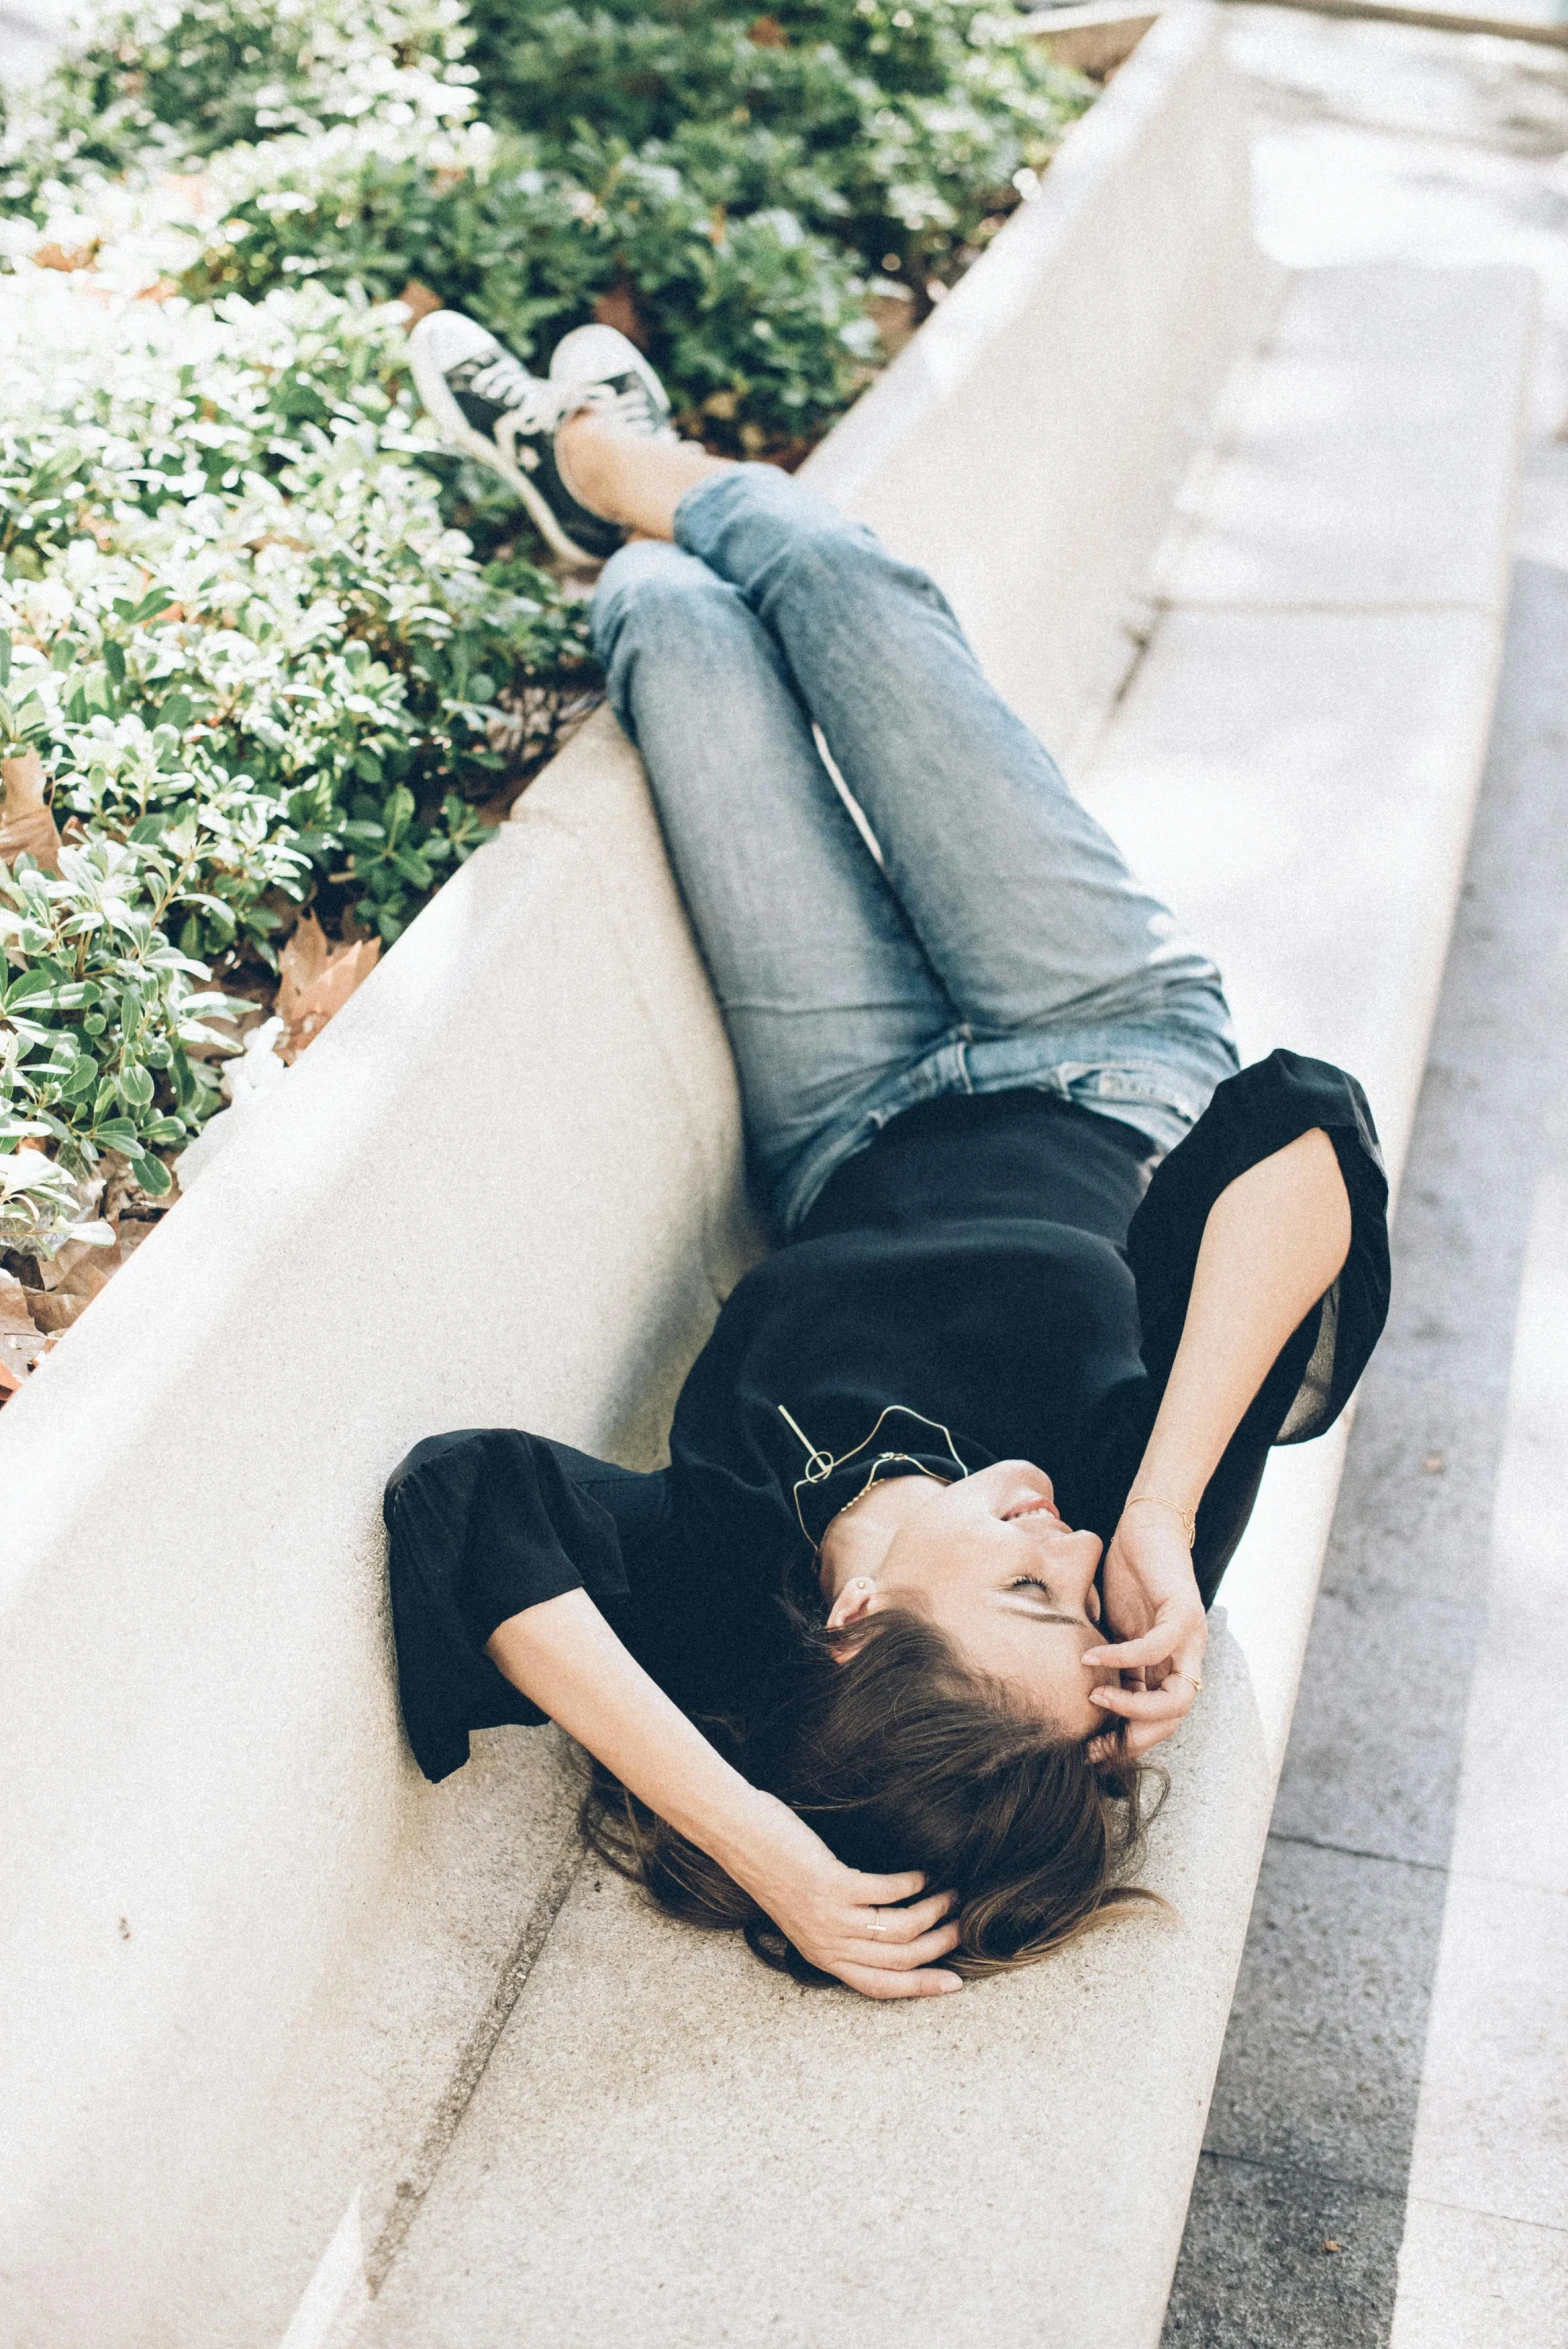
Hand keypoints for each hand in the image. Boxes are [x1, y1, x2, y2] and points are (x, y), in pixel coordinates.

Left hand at [730, 1793, 961, 1998]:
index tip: (955, 1984)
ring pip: (901, 1928)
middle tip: (961, 1925)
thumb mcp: (807, 1911)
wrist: (739, 1835)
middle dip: (939, 1945)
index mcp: (823, 1957)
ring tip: (950, 1894)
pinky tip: (921, 1873)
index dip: (922, 1988)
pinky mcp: (833, 1885)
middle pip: (901, 1959)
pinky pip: (889, 1892)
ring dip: (933, 1911)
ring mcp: (830, 1916)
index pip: (881, 1987)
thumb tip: (889, 1923)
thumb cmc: (775, 1866)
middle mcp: (828, 1944)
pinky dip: (912, 1883)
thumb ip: (842, 1926)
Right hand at [1081, 1502, 1207, 1761]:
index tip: (1089, 1753)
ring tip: (1096, 1698)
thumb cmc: (1128, 1578)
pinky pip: (1154, 1649)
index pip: (1157, 1723)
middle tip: (1093, 1744)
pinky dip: (1122, 1658)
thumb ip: (1108, 1665)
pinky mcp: (1183, 1613)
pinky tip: (1091, 1657)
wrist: (1147, 1529)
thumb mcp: (1113, 1632)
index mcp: (1168, 1669)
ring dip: (1133, 1707)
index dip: (1126, 1742)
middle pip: (1173, 1721)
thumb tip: (1074, 1699)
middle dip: (1133, 1738)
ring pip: (1177, 1699)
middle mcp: (1185, 1660)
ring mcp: (1190, 1639)